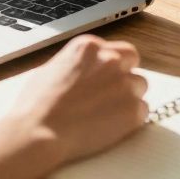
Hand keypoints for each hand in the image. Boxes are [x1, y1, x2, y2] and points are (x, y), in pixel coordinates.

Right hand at [1, 35, 148, 163]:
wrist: (38, 131)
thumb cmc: (37, 104)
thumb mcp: (52, 69)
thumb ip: (77, 64)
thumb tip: (86, 72)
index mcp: (88, 47)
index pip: (118, 48)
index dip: (114, 64)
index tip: (108, 75)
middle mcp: (110, 60)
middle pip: (133, 62)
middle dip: (125, 74)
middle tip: (111, 92)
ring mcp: (124, 85)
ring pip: (140, 86)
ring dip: (128, 97)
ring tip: (106, 113)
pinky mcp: (132, 111)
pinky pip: (143, 111)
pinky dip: (131, 118)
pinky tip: (110, 125)